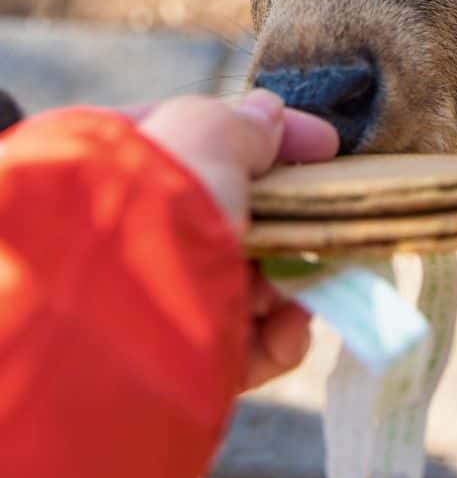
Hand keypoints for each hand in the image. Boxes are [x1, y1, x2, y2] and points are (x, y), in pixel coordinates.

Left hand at [138, 89, 338, 388]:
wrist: (112, 320)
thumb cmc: (156, 206)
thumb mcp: (206, 136)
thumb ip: (241, 124)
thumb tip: (267, 114)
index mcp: (111, 164)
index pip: (199, 137)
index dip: (265, 137)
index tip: (324, 147)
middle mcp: (125, 231)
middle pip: (229, 216)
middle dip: (285, 223)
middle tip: (323, 223)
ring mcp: (145, 300)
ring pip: (240, 283)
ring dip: (285, 284)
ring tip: (300, 291)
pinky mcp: (171, 364)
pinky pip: (236, 348)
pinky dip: (273, 341)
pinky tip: (289, 333)